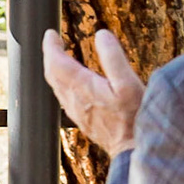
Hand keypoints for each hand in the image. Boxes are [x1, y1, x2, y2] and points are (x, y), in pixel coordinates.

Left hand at [43, 28, 144, 155]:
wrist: (133, 149)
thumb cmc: (134, 117)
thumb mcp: (128, 83)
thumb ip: (113, 58)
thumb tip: (101, 35)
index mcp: (81, 87)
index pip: (55, 62)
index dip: (50, 46)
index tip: (50, 33)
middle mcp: (73, 100)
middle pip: (52, 73)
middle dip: (51, 55)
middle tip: (55, 42)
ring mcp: (75, 112)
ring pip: (57, 86)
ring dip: (55, 69)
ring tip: (61, 57)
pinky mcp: (82, 120)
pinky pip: (64, 97)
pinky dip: (63, 83)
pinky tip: (73, 83)